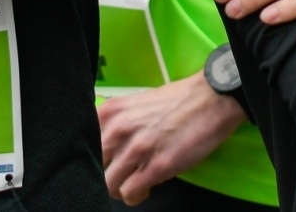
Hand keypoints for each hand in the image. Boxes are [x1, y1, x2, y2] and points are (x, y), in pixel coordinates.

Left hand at [98, 73, 246, 205]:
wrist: (211, 99)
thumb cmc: (178, 101)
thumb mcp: (136, 103)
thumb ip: (116, 122)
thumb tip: (104, 145)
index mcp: (111, 112)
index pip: (84, 146)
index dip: (94, 159)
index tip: (106, 163)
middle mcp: (118, 129)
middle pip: (94, 167)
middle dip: (107, 175)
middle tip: (122, 175)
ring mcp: (137, 149)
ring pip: (109, 185)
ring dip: (121, 189)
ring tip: (135, 183)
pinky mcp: (156, 166)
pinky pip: (129, 193)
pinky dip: (135, 196)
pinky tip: (145, 188)